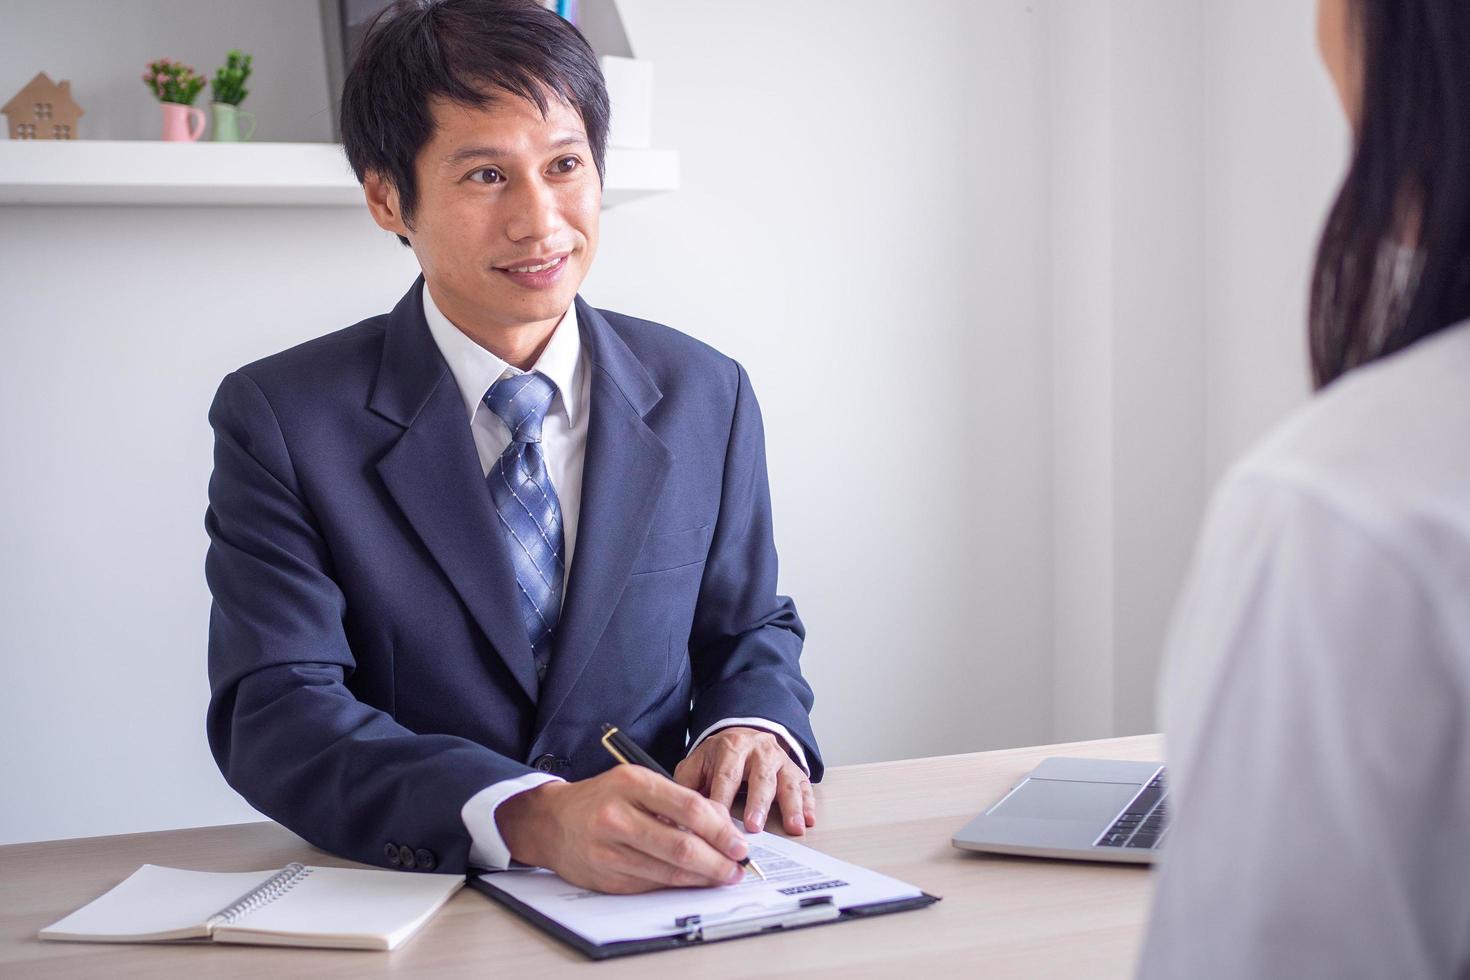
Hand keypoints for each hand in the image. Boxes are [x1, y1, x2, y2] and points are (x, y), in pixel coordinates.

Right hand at [497, 765, 749, 893]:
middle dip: (718, 861)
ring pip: (669, 872)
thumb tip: (722, 826)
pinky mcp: (607, 878)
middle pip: (682, 846)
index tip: (739, 843)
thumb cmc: (602, 798)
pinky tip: (694, 882)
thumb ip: (677, 800)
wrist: (551, 821)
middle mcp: (618, 816)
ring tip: (722, 876)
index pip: (689, 808)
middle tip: (737, 866)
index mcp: (631, 783)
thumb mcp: (637, 782)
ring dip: (703, 878)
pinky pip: (653, 885)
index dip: (720, 829)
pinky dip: (679, 886)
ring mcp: (609, 850)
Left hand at [674, 726, 815, 835]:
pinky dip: (808, 803)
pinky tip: (808, 820)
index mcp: (730, 747)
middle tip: (754, 827)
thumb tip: (669, 813)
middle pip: (759, 778)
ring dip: (790, 806)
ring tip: (793, 827)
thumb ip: (685, 785)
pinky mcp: (795, 769)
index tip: (717, 824)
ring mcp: (780, 760)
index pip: (725, 775)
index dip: (722, 800)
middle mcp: (758, 750)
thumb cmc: (719, 758)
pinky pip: (804, 785)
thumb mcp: (697, 763)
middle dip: (757, 803)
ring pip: (786, 782)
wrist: (745, 734)